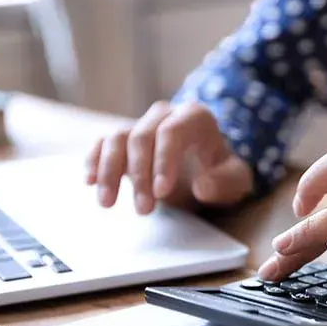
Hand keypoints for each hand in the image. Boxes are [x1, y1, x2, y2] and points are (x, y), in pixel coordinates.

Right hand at [86, 101, 253, 213]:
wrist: (207, 166)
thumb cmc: (221, 172)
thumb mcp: (236, 181)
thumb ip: (226, 183)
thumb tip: (202, 186)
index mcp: (195, 117)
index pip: (172, 132)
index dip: (163, 161)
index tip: (161, 192)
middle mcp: (165, 114)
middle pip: (142, 137)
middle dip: (140, 176)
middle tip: (144, 210)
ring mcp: (142, 124)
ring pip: (117, 139)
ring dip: (109, 171)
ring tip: (108, 204)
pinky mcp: (124, 139)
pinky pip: (102, 143)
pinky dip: (94, 160)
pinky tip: (90, 182)